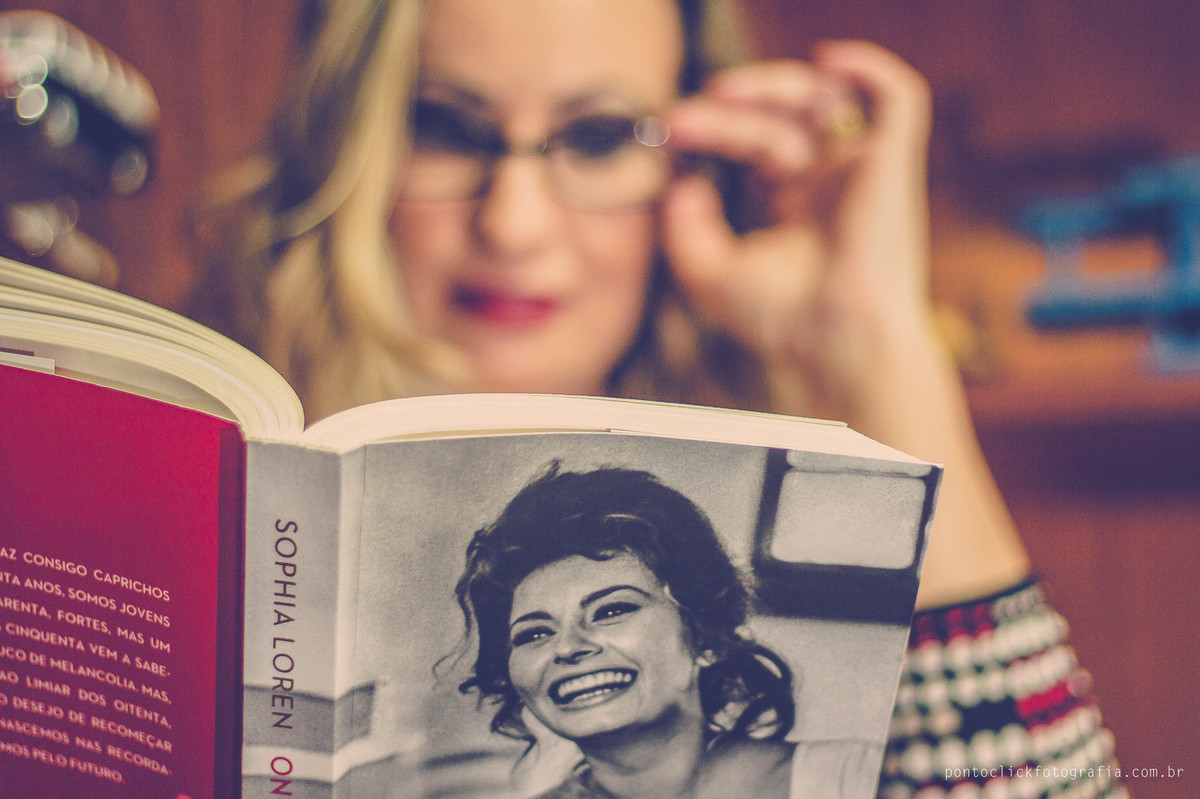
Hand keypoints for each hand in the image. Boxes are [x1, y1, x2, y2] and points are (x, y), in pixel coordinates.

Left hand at [660, 41, 932, 419]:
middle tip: (680, 117)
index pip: (755, 143)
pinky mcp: (896, 161)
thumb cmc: (783, 320)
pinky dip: (870, 68)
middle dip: (725, 113)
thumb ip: (684, 226)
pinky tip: (827, 59)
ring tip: (723, 93)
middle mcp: (833, 180)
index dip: (712, 129)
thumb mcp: (709, 273)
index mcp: (798, 203)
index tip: (669, 131)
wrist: (840, 340)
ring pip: (825, 98)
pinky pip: (901, 98)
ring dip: (772, 84)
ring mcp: (864, 169)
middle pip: (779, 119)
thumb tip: (679, 180)